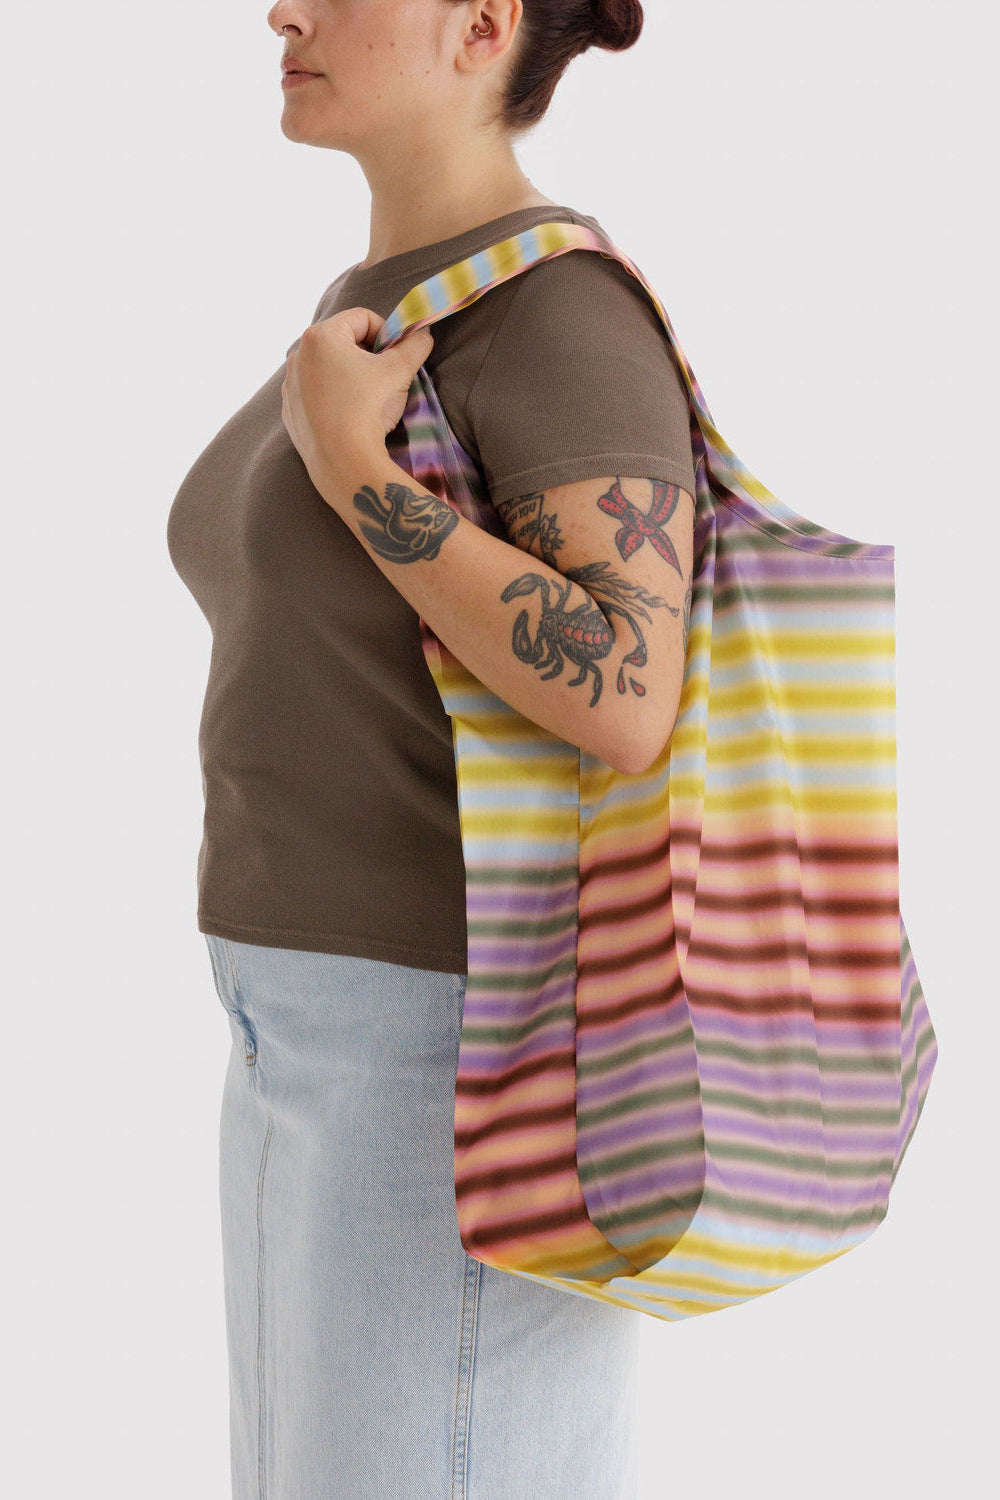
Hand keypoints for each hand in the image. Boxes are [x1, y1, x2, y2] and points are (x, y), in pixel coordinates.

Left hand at [281, 306, 433, 498]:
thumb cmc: (368, 408)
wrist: (343, 462)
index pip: (362, 318)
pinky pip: (316, 393)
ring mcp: (291, 384)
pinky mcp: (290, 410)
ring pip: (328, 368)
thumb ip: (414, 346)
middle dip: (367, 356)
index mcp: (321, 336)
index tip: (394, 357)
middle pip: (343, 342)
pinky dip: (333, 398)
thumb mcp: (399, 371)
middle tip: (383, 379)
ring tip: (365, 400)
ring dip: (350, 376)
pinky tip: (348, 416)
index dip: (386, 334)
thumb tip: (423, 334)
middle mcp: (298, 355)